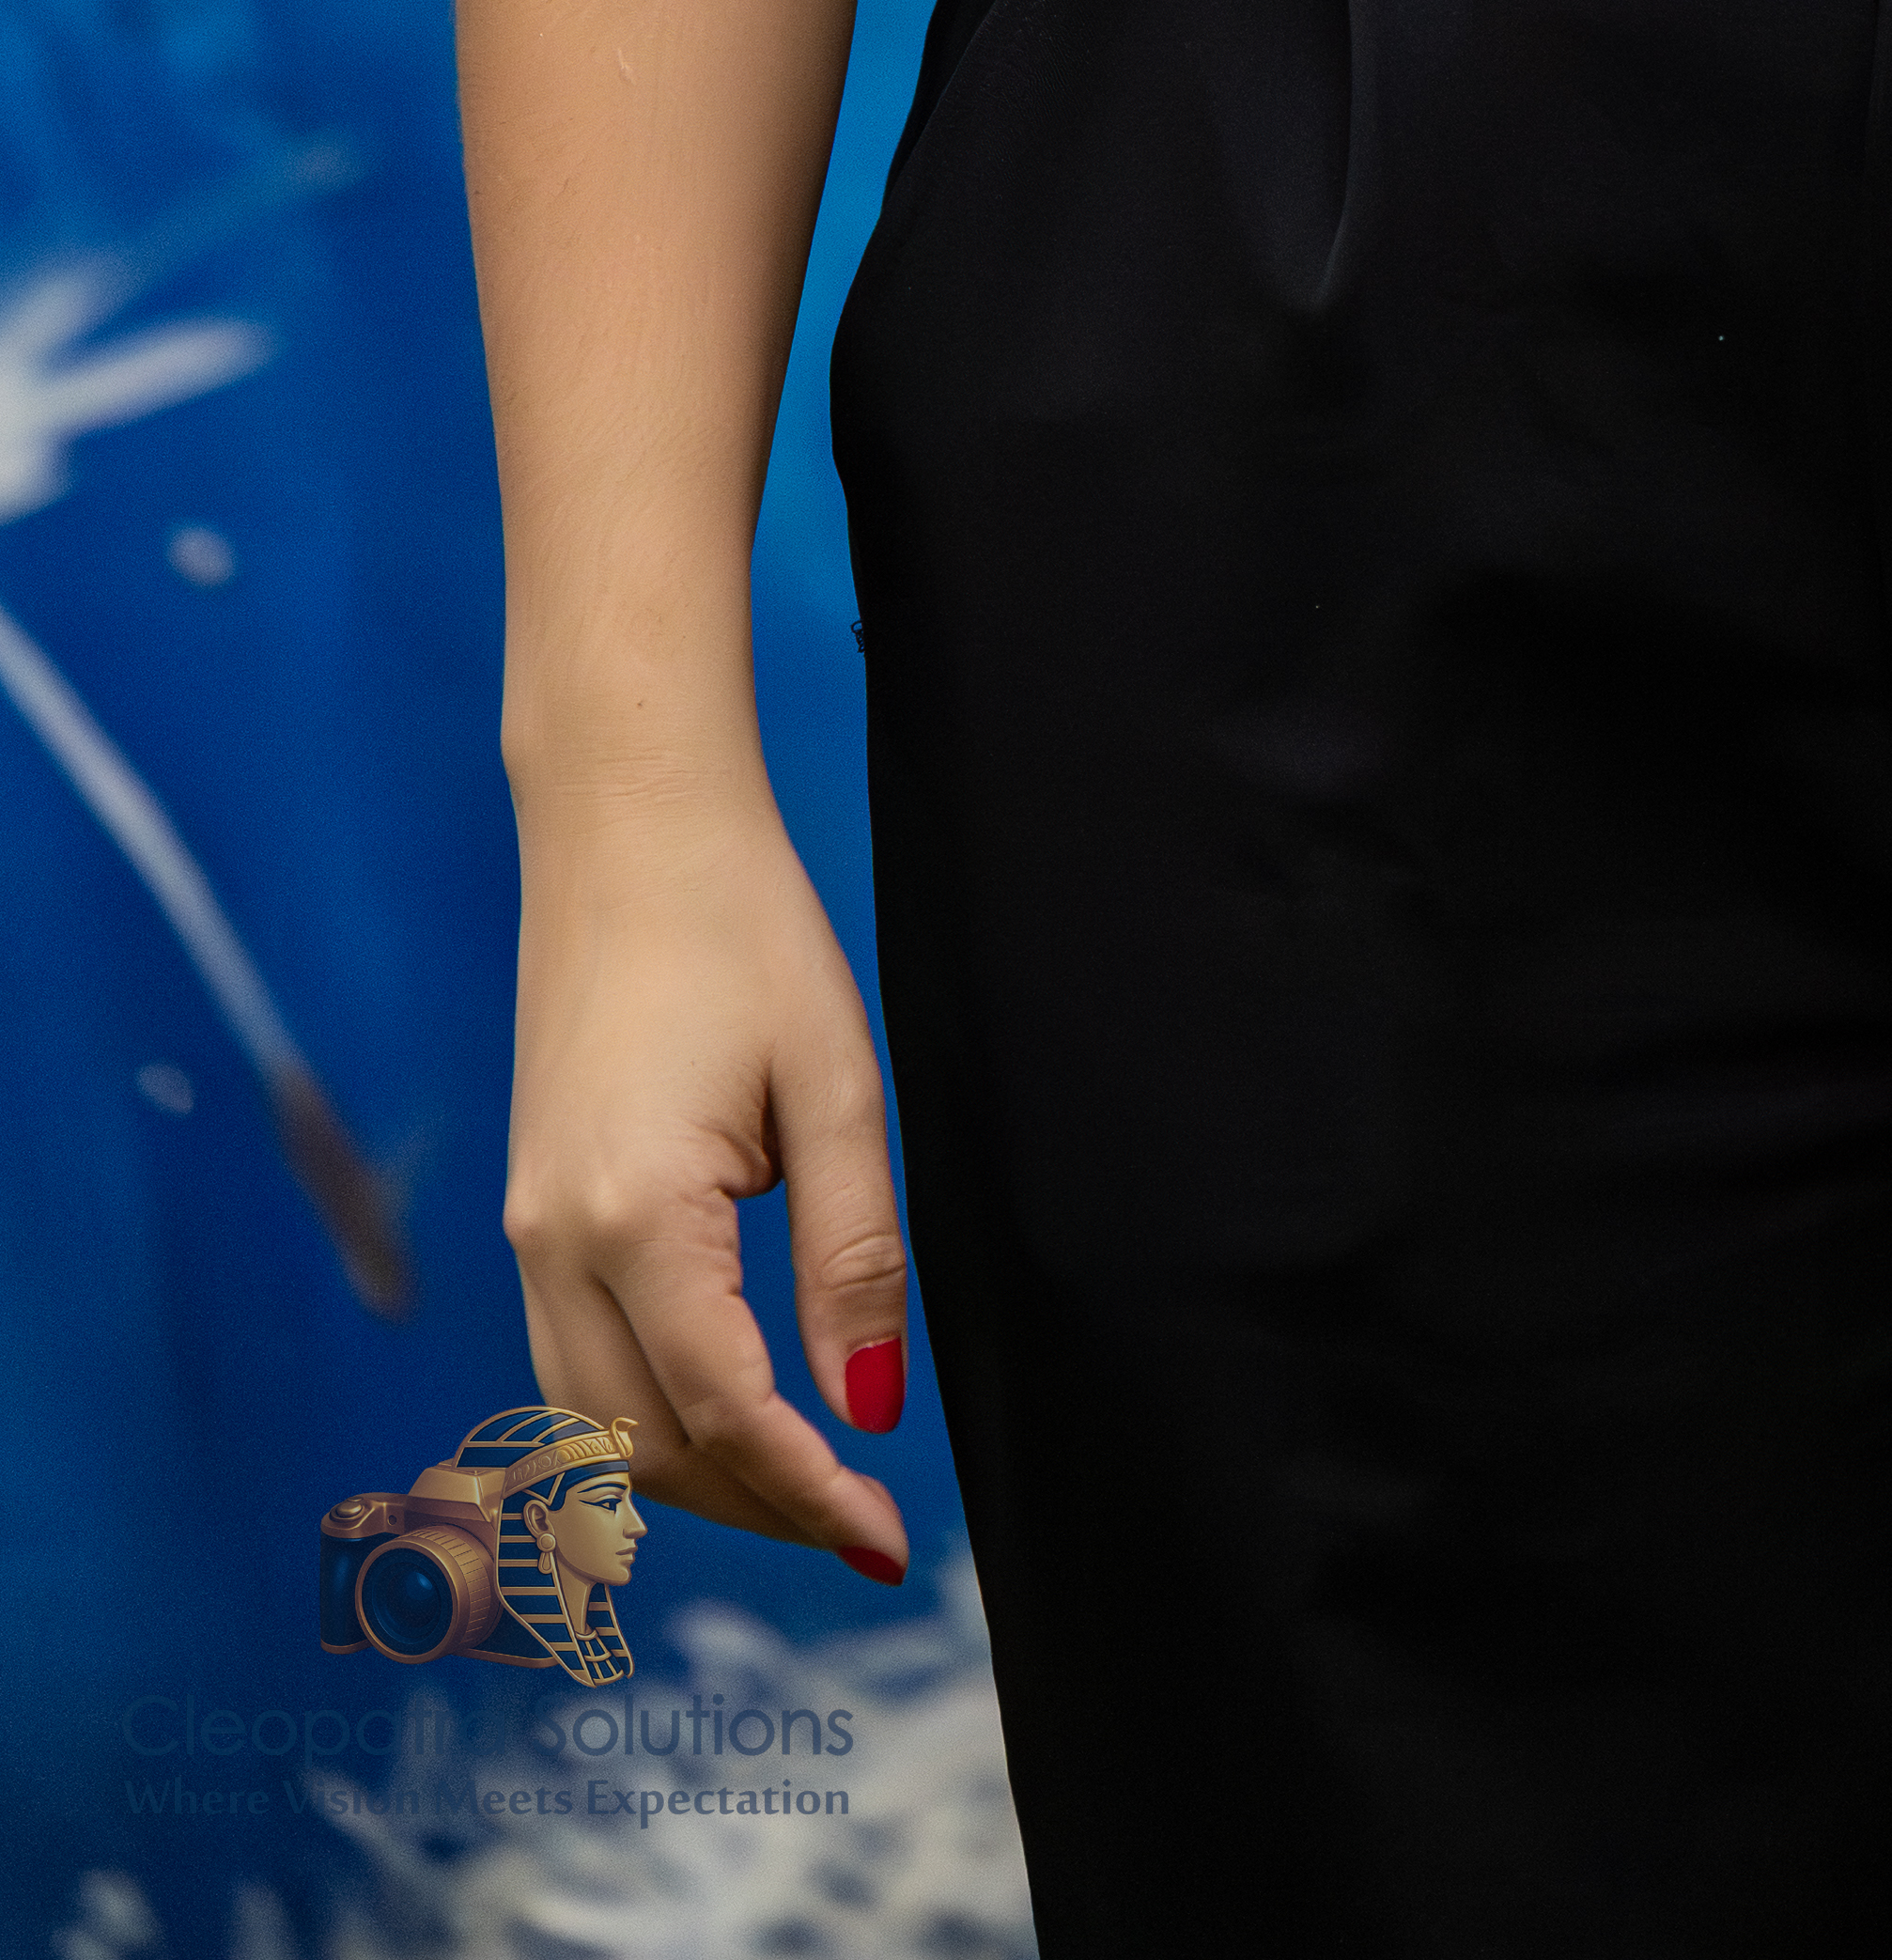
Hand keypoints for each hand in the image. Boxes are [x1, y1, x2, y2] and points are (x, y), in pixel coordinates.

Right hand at [503, 779, 914, 1579]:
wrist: (623, 827)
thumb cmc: (741, 929)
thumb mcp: (832, 1083)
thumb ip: (853, 1256)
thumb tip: (869, 1406)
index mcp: (635, 1216)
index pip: (726, 1412)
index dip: (809, 1493)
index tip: (885, 1544)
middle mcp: (555, 1246)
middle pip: (648, 1448)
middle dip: (757, 1507)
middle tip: (862, 1530)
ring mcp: (527, 1236)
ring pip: (596, 1427)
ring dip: (698, 1478)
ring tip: (806, 1490)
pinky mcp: (529, 1217)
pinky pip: (575, 1368)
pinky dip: (647, 1421)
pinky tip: (725, 1418)